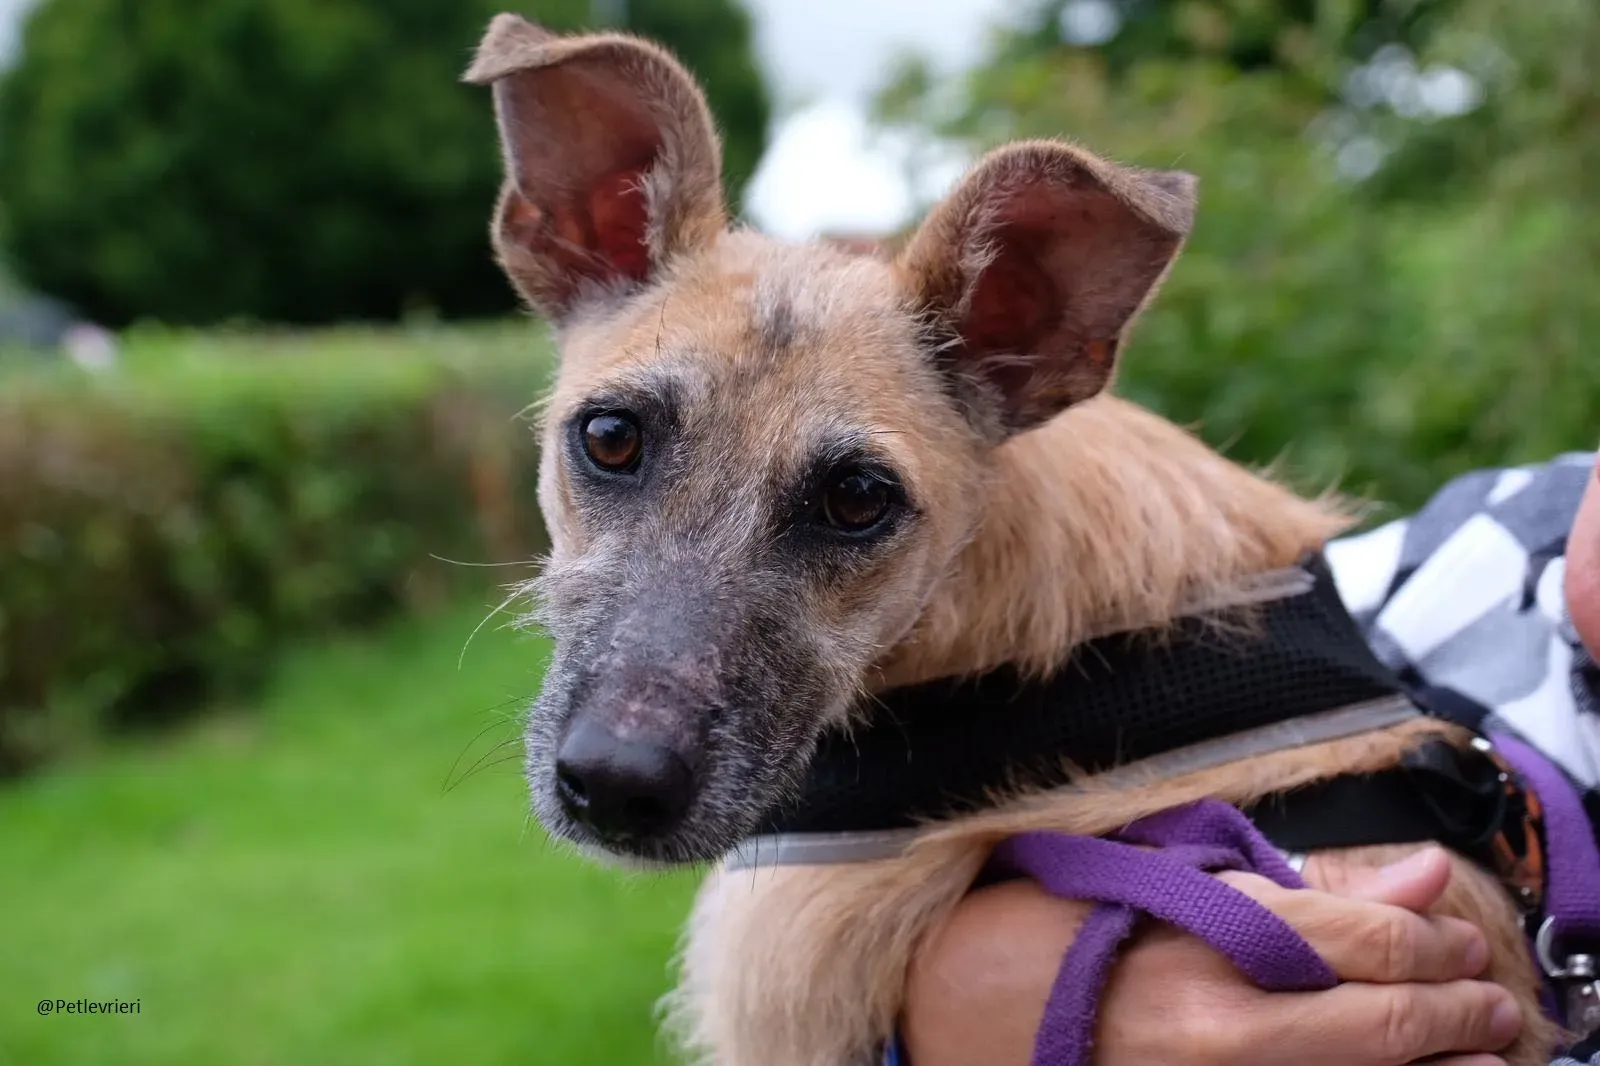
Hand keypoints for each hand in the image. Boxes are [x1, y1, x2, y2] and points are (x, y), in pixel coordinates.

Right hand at [901, 847, 1522, 1065]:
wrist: (945, 1010)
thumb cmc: (1042, 927)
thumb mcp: (1162, 873)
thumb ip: (1293, 880)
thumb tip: (1416, 874)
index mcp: (1207, 938)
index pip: (1374, 940)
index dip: (1438, 942)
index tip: (1455, 938)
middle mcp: (1225, 1025)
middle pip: (1392, 1023)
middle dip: (1463, 1009)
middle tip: (1490, 999)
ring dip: (1440, 1065)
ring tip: (1471, 1050)